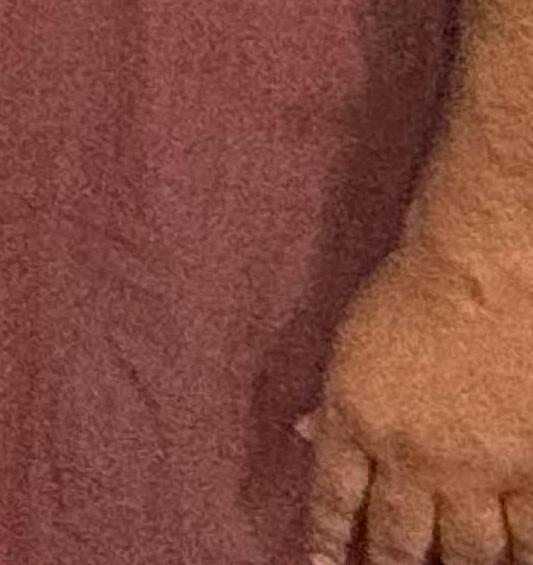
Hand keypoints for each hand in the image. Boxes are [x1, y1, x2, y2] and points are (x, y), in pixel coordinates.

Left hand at [302, 225, 532, 564]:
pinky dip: (521, 554)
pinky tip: (516, 560)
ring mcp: (475, 470)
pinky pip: (528, 535)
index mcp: (355, 423)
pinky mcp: (531, 470)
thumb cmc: (411, 293)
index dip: (327, 541)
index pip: (332, 500)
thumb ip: (333, 399)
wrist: (485, 275)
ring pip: (466, 550)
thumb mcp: (351, 345)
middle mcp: (410, 459)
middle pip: (398, 540)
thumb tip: (302, 433)